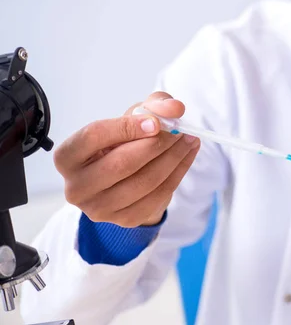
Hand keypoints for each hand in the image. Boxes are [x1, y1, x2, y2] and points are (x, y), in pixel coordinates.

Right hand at [54, 92, 199, 227]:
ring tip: (188, 140)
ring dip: (173, 158)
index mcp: (67, 157)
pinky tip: (187, 156)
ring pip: (144, 182)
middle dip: (156, 144)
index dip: (126, 127)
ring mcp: (100, 208)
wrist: (128, 177)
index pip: (93, 137)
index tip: (155, 122)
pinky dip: (178, 173)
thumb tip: (175, 108)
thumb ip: (153, 105)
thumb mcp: (134, 117)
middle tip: (179, 131)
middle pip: (121, 164)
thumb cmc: (124, 141)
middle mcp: (76, 187)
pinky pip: (158, 196)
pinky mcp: (125, 220)